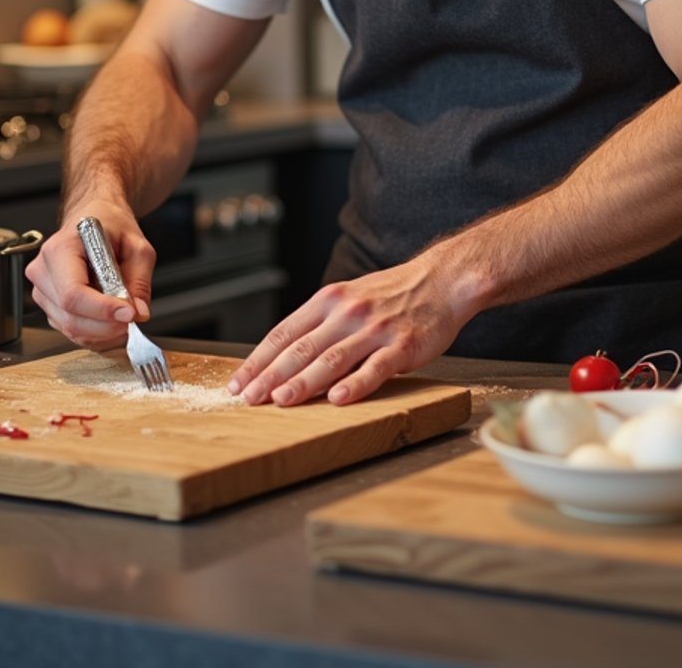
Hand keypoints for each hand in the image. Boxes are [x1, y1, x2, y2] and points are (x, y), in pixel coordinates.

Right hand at [25, 201, 155, 348]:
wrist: (95, 216)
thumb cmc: (111, 225)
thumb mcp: (137, 246)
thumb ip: (140, 280)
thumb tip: (138, 312)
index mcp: (61, 248)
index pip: (73, 293)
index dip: (101, 309)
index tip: (128, 313)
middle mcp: (44, 270)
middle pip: (70, 315)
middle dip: (106, 325)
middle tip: (133, 320)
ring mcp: (42, 288)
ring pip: (69, 327)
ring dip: (102, 332)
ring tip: (125, 320)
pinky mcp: (48, 303)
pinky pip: (69, 328)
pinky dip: (94, 333)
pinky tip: (111, 322)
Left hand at [228, 254, 474, 407]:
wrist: (442, 280)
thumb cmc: (393, 294)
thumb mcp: (350, 297)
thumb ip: (321, 323)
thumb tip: (283, 358)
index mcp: (329, 300)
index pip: (284, 333)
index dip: (258, 360)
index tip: (238, 383)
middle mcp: (347, 312)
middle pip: (301, 348)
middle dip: (271, 376)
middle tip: (249, 399)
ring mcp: (375, 329)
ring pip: (332, 359)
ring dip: (303, 382)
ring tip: (281, 401)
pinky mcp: (402, 346)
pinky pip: (375, 368)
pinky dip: (355, 385)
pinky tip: (337, 399)